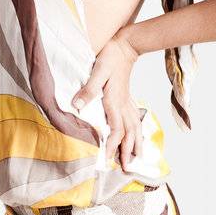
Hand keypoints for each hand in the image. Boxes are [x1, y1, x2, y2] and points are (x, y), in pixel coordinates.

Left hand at [71, 31, 143, 172]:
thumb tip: (77, 106)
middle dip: (128, 152)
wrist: (125, 46)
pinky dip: (139, 131)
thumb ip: (88, 89)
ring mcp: (128, 102)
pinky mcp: (129, 99)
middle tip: (126, 168)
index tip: (108, 158)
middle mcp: (124, 105)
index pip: (116, 129)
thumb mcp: (97, 71)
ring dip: (136, 144)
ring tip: (137, 159)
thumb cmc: (110, 57)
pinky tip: (139, 137)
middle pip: (129, 133)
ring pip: (136, 128)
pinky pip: (136, 119)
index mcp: (115, 101)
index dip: (113, 145)